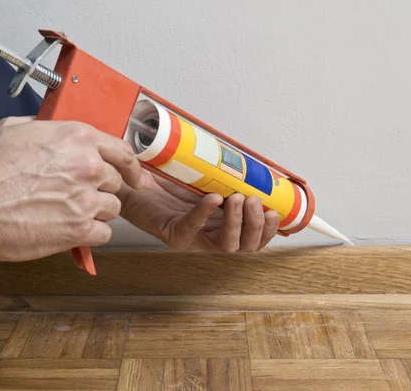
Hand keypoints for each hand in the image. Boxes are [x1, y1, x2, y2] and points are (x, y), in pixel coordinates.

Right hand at [0, 116, 146, 260]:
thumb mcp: (17, 128)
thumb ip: (47, 129)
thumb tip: (54, 132)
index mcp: (78, 138)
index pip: (123, 151)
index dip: (130, 166)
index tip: (134, 176)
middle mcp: (88, 166)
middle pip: (115, 182)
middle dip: (100, 190)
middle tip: (78, 196)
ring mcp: (86, 198)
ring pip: (112, 209)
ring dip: (95, 212)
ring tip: (68, 214)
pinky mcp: (79, 229)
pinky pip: (103, 233)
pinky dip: (90, 234)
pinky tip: (69, 231)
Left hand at [119, 170, 279, 251]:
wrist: (134, 180)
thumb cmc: (169, 180)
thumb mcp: (206, 177)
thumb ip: (228, 176)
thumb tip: (256, 163)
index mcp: (222, 226)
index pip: (254, 239)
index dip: (269, 230)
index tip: (276, 211)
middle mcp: (210, 237)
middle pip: (245, 247)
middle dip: (256, 226)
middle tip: (255, 202)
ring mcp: (192, 239)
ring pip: (225, 245)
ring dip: (237, 223)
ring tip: (238, 200)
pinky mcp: (173, 234)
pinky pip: (192, 228)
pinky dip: (205, 213)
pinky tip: (213, 198)